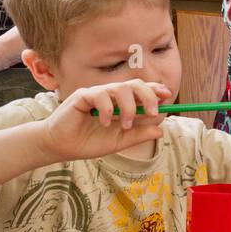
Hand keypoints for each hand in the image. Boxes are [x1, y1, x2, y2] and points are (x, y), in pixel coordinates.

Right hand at [39, 79, 171, 162]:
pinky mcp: (82, 95)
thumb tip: (161, 129)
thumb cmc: (89, 142)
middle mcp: (111, 95)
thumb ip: (138, 135)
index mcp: (121, 104)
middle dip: (148, 95)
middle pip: (135, 84)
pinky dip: (107, 109)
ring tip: (125, 125)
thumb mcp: (119, 141)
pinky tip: (104, 122)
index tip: (168, 96)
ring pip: (120, 88)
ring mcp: (97, 93)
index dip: (155, 90)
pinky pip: (100, 95)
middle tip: (154, 112)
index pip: (141, 91)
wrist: (62, 147)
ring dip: (128, 107)